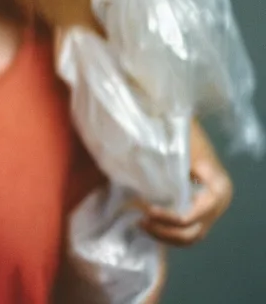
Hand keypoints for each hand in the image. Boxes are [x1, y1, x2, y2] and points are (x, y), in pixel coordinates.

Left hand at [140, 121, 232, 246]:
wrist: (182, 120)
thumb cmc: (180, 130)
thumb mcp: (176, 144)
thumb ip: (164, 163)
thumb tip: (138, 175)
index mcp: (217, 188)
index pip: (194, 215)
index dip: (169, 217)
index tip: (146, 210)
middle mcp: (218, 203)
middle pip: (194, 231)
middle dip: (166, 231)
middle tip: (140, 221)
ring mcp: (210, 209)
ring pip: (191, 236)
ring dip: (166, 235)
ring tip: (141, 224)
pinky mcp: (200, 209)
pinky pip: (187, 230)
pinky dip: (169, 232)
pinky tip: (149, 224)